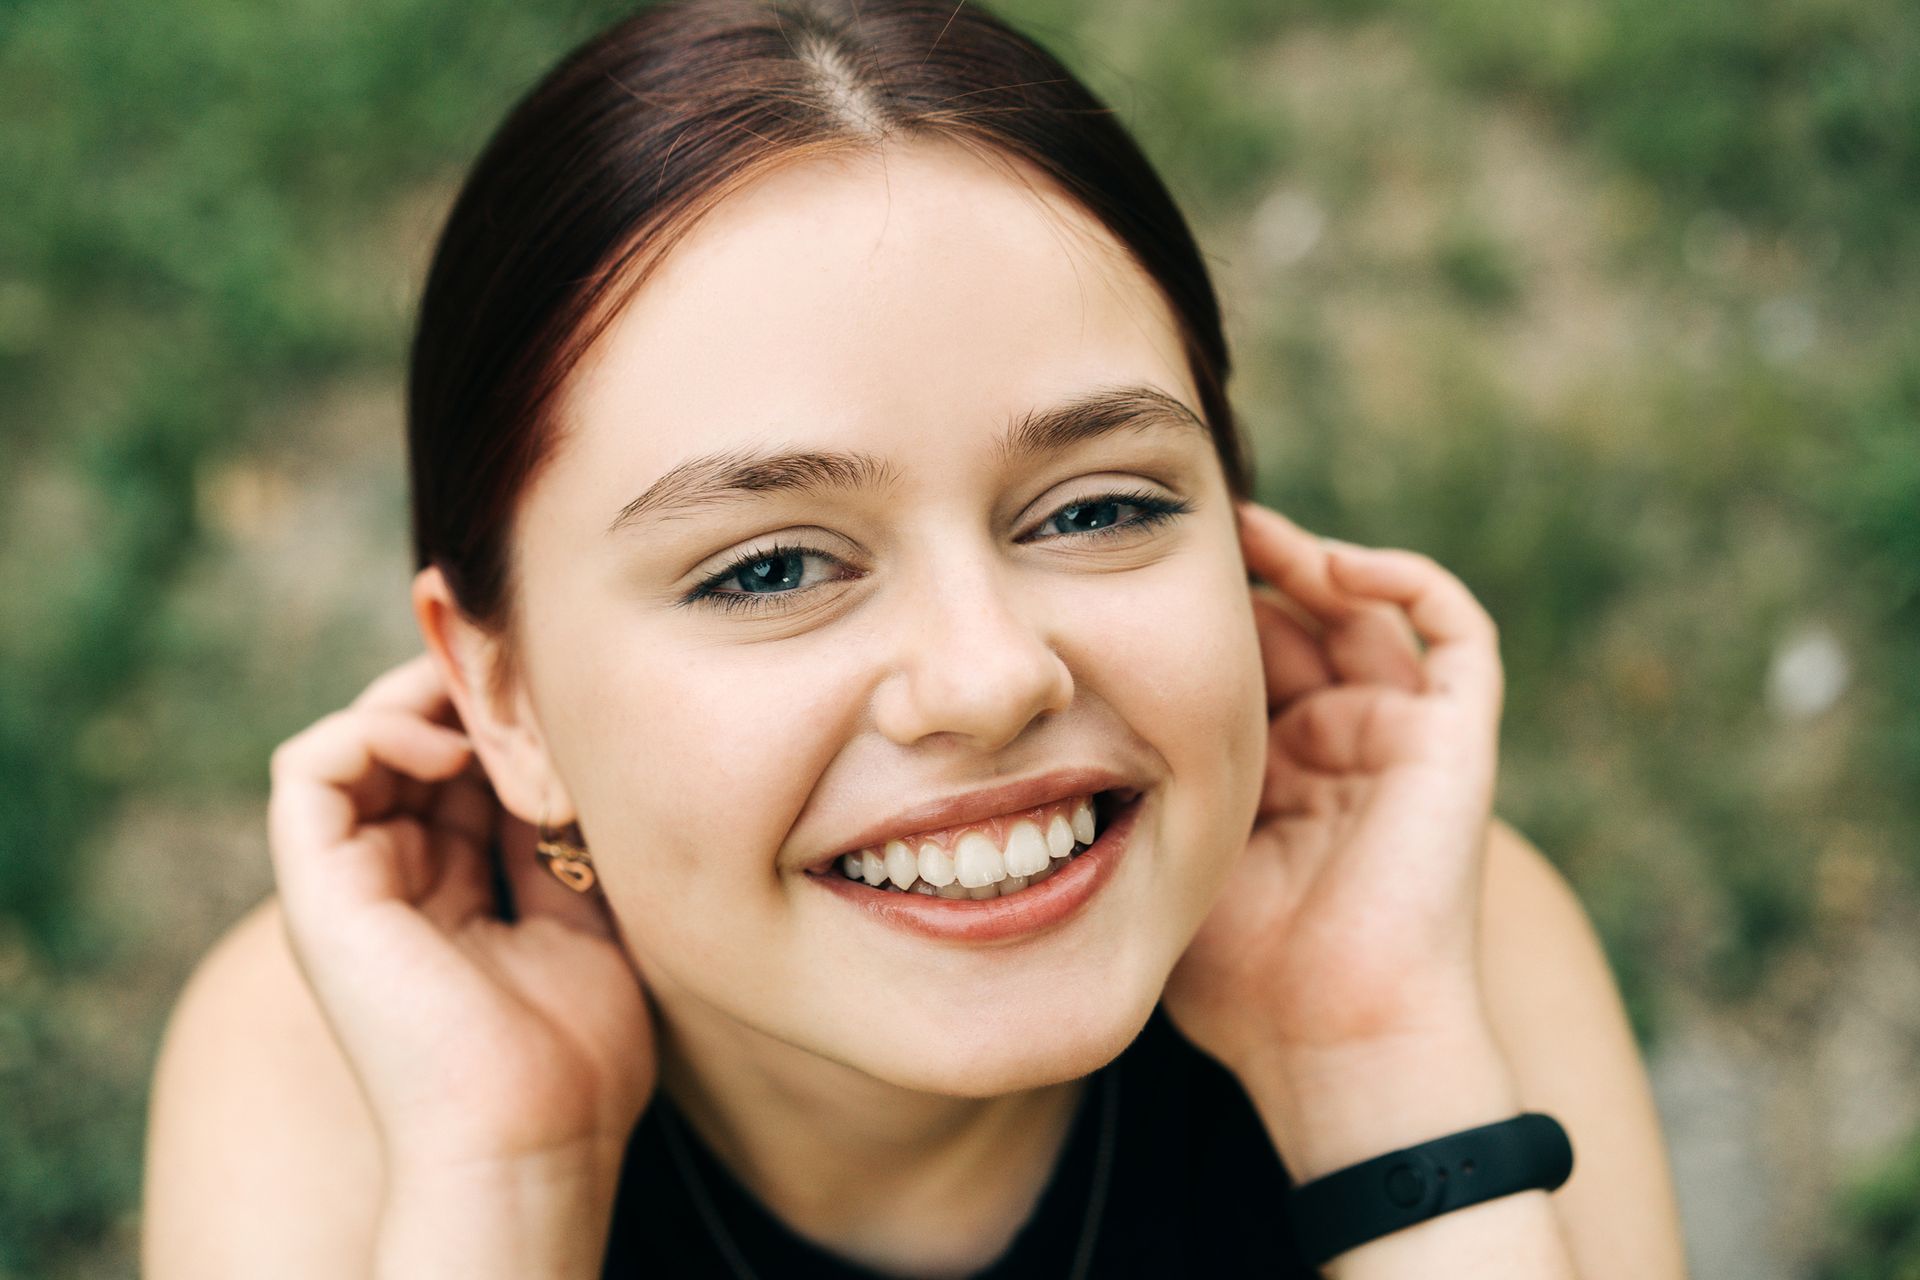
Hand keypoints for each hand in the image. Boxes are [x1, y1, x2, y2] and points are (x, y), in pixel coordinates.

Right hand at [266, 654, 654, 1182]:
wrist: (533, 1138)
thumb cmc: (579, 1054)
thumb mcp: (589, 914)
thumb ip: (566, 837)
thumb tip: (575, 752)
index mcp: (452, 890)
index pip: (464, 768)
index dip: (506, 717)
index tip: (568, 691)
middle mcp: (394, 881)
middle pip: (413, 742)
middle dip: (471, 694)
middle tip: (531, 675)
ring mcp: (350, 884)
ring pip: (359, 739)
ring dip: (424, 700)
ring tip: (495, 710)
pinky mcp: (316, 891)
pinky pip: (309, 768)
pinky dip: (373, 732)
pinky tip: (449, 752)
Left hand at [1163, 501, 1505, 1077]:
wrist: (1335, 1038)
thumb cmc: (1243, 978)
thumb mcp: (1168, 863)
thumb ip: (1136, 800)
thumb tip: (1047, 752)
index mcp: (1275, 781)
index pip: (1240, 666)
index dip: (1196, 617)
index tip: (1127, 578)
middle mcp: (1341, 751)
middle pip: (1298, 627)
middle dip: (1246, 577)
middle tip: (1184, 533)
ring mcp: (1400, 740)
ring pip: (1366, 614)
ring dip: (1312, 561)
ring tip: (1248, 530)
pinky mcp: (1456, 739)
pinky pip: (1453, 629)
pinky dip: (1401, 579)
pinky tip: (1330, 563)